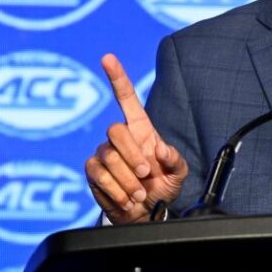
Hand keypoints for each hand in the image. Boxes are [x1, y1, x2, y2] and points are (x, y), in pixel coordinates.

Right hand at [85, 54, 187, 223]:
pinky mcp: (93, 171)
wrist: (145, 214)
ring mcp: (104, 153)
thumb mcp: (178, 173)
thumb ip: (175, 159)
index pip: (125, 97)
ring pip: (109, 158)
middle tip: (147, 174)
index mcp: (141, 128)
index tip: (107, 58)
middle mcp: (120, 137)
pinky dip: (116, 190)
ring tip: (139, 193)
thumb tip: (160, 148)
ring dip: (128, 180)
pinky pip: (98, 175)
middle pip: (116, 130)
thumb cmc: (162, 186)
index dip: (117, 77)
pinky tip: (127, 199)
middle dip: (133, 155)